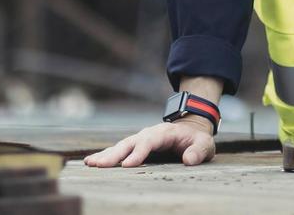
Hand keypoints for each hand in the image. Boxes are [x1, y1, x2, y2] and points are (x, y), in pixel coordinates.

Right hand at [84, 117, 214, 167]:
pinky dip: (105, 155)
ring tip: (90, 163)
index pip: (150, 141)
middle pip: (129, 143)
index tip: (127, 165)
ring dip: (105, 155)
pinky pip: (118, 150)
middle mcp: (148, 134)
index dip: (139, 153)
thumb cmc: (197, 138)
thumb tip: (189, 160)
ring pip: (120, 146)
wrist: (191, 128)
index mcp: (165, 132)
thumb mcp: (204, 144)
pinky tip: (90, 162)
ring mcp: (140, 139)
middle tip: (99, 165)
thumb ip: (198, 151)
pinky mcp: (135, 146)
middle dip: (114, 154)